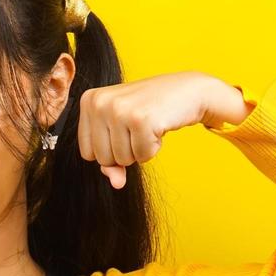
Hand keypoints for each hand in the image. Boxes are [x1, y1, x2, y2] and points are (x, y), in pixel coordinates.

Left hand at [76, 71, 249, 188]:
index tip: (124, 129)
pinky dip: (153, 147)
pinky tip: (158, 126)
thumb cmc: (150, 112)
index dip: (110, 150)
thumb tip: (116, 184)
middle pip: (103, 159)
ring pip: (122, 159)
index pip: (87, 153)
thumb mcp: (121, 134)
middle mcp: (99, 102)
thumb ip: (111, 162)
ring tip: (148, 124)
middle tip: (139, 126)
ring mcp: (118, 109)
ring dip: (140, 149)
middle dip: (125, 151)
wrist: (188, 91)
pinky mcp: (140, 119)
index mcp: (88, 101)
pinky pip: (142, 156)